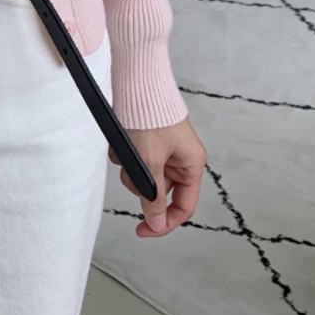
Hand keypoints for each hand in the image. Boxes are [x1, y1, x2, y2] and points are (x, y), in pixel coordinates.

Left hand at [108, 116, 206, 237]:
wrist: (136, 84)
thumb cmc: (151, 118)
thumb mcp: (151, 162)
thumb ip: (154, 197)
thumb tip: (157, 224)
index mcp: (192, 164)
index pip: (183, 206)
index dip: (164, 222)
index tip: (142, 230)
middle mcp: (180, 159)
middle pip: (158, 191)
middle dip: (139, 184)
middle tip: (131, 170)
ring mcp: (162, 150)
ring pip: (141, 176)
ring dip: (129, 167)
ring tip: (126, 149)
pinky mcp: (146, 142)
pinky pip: (132, 160)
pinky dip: (124, 154)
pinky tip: (122, 141)